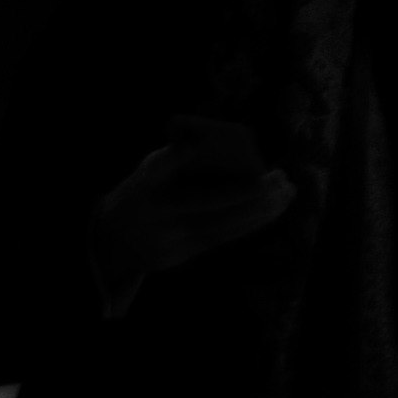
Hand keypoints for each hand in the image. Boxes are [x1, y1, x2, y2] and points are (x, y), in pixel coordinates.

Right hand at [89, 120, 295, 306]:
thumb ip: (177, 155)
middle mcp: (159, 221)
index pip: (193, 189)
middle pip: (215, 212)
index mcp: (151, 193)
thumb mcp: (149, 169)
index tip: (258, 173)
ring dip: (259, 213)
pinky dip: (248, 225)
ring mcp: (168, 243)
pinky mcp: (179, 257)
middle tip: (283, 179)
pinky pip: (219, 240)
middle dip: (253, 198)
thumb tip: (209, 140)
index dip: (226, 185)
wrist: (109, 238)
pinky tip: (272, 211)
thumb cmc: (140, 191)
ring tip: (287, 193)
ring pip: (222, 229)